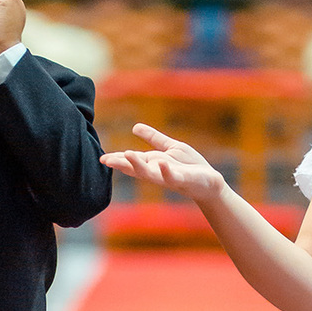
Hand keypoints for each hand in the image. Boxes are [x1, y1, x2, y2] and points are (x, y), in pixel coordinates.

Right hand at [101, 125, 225, 202]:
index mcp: (153, 163)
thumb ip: (154, 139)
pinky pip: (173, 176)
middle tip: (105, 160)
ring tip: (127, 154)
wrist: (210, 182)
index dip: (117, 160)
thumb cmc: (190, 166)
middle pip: (136, 168)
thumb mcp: (170, 148)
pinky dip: (166, 171)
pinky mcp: (183, 179)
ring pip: (150, 173)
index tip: (102, 158)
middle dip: (121, 164)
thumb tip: (134, 127)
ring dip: (138, 165)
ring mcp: (169, 177)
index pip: (131, 161)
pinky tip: (161, 163)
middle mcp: (157, 172)